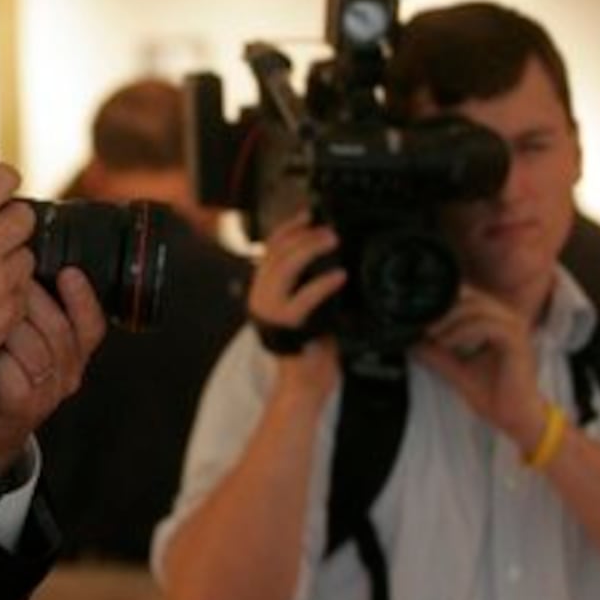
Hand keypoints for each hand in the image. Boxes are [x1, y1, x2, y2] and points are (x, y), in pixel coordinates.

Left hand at [0, 267, 106, 474]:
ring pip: (39, 352)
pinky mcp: (23, 409)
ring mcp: (47, 394)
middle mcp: (66, 374)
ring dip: (12, 330)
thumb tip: (20, 263)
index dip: (83, 299)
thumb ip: (25, 304)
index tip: (68, 272)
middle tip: (8, 283)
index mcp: (70, 353)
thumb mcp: (15, 335)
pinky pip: (17, 378)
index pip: (91, 324)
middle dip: (33, 302)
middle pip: (62, 331)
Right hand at [249, 210, 345, 383]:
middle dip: (302, 235)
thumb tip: (330, 255)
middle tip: (329, 229)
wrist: (304, 385)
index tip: (309, 214)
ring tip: (331, 241)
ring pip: (282, 269)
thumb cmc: (311, 348)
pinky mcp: (286, 328)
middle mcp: (261, 298)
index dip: (287, 228)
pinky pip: (302, 299)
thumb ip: (310, 284)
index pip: (270, 250)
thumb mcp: (310, 307)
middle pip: (275, 254)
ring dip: (308, 250)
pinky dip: (321, 284)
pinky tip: (338, 276)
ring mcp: (270, 313)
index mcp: (264, 291)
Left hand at [416, 286, 545, 448]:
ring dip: (450, 317)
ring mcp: (513, 328)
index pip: (467, 297)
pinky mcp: (516, 341)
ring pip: (478, 306)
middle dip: (443, 306)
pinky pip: (487, 325)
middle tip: (421, 323)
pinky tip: (447, 343)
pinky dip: (463, 330)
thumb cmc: (493, 393)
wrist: (514, 417)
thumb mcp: (455, 369)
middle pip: (471, 296)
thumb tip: (411, 342)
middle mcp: (506, 320)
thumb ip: (436, 354)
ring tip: (431, 333)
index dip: (442, 301)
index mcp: (494, 322)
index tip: (417, 316)